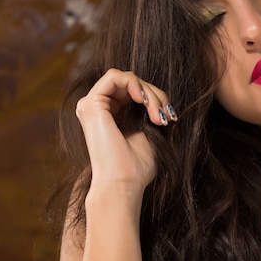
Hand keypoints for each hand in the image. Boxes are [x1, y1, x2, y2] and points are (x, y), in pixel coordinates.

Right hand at [75, 68, 176, 199]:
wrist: (123, 184)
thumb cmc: (136, 166)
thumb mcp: (148, 131)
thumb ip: (150, 110)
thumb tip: (162, 96)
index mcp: (109, 115)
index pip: (134, 91)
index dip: (155, 97)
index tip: (170, 117)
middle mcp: (97, 108)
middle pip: (131, 83)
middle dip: (155, 95)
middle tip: (166, 116)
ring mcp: (91, 105)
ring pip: (126, 79)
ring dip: (148, 91)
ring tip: (157, 114)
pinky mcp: (90, 103)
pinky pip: (114, 76)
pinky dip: (134, 83)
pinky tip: (143, 100)